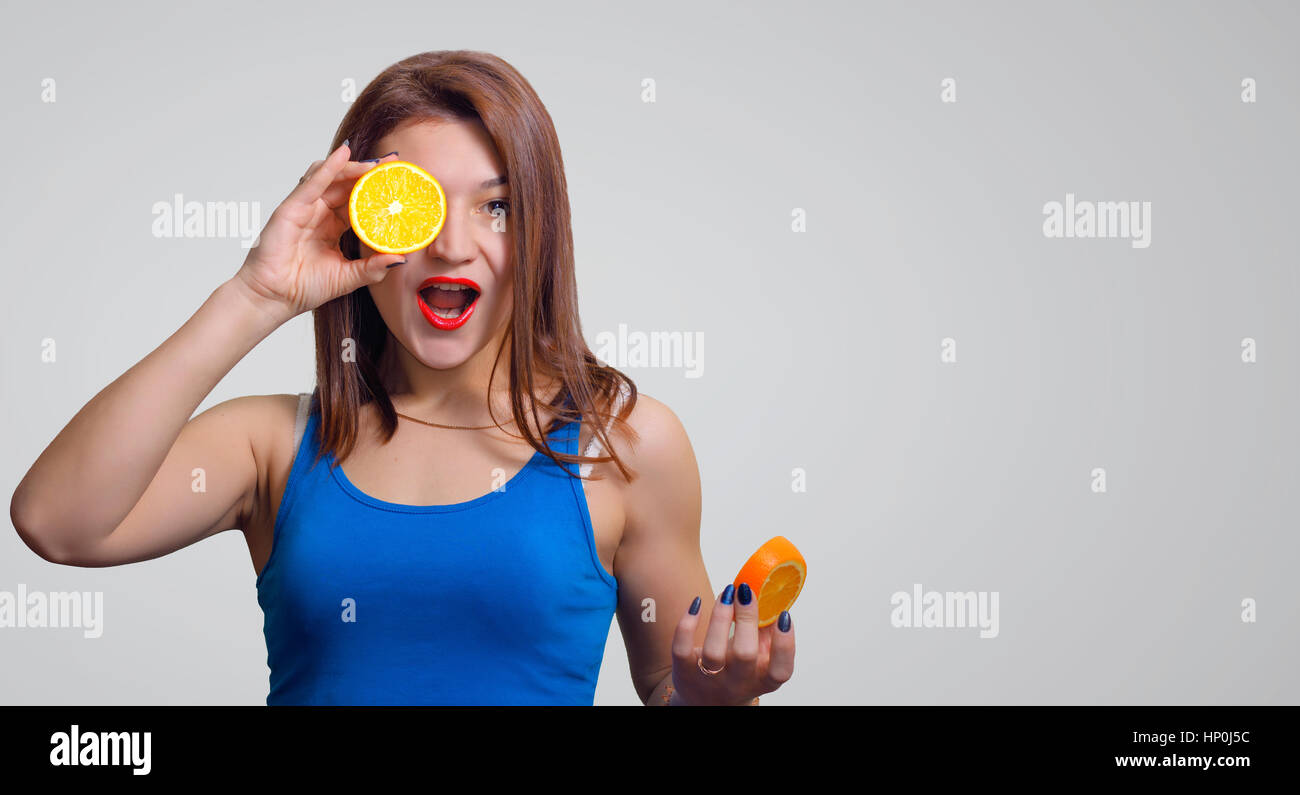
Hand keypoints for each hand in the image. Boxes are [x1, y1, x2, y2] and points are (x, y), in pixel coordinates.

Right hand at [232, 141, 404, 320]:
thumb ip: (373, 268)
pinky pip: (313, 183)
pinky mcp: (291, 208)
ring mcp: (305, 208)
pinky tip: (345, 153)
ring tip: (378, 163)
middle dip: (371, 172)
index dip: (378, 190)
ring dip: (355, 167)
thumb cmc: (304, 287)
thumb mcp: (349, 277)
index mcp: (334, 226)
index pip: (359, 200)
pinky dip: (329, 167)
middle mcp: (320, 213)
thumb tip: (401, 258)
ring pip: (332, 178)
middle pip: (348, 184)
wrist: (274, 298)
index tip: (400, 181)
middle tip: (395, 162)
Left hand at [670, 583, 794, 704]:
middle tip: (745, 591)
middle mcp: (737, 684)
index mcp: (762, 680)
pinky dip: (687, 624)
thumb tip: (771, 594)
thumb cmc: (736, 669)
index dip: (785, 645)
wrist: (703, 702)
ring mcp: (709, 680)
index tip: (784, 615)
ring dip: (720, 617)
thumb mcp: (757, 658)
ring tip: (726, 593)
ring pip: (713, 652)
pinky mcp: (683, 673)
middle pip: (744, 655)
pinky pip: (681, 649)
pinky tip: (697, 603)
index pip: (780, 671)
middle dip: (747, 618)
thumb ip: (767, 632)